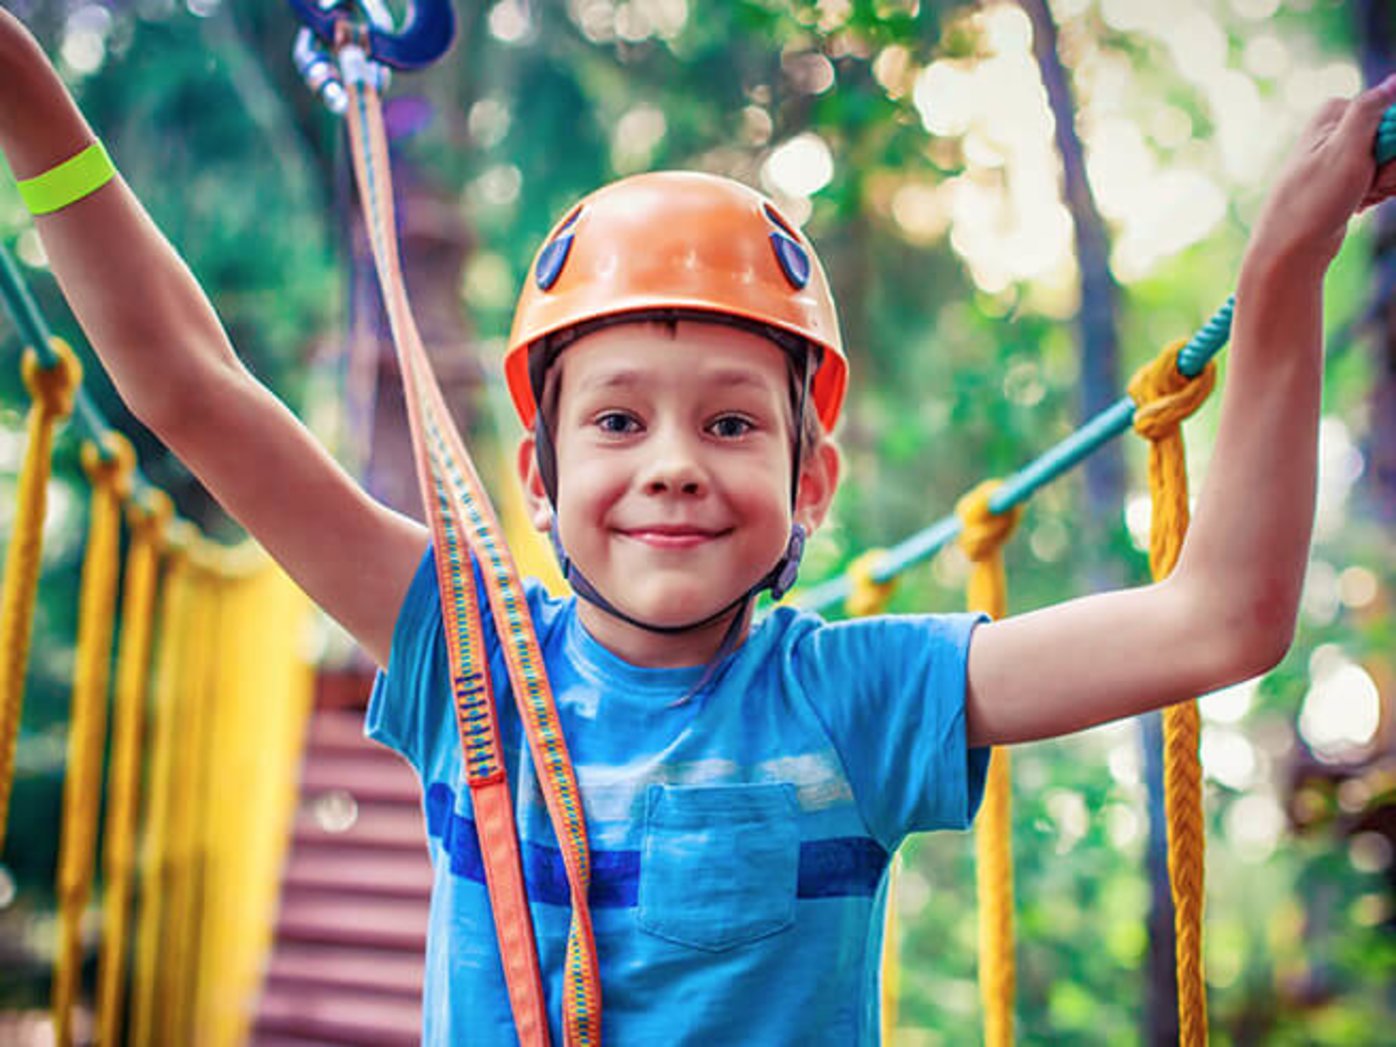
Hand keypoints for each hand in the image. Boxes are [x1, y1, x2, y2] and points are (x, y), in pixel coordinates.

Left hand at [1247, 75, 1395, 278]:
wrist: (1291, 249)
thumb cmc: (1314, 199)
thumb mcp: (1345, 148)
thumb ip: (1371, 109)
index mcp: (1337, 112)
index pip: (1395, 114)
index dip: (1395, 144)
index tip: (1377, 165)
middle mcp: (1341, 129)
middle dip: (1392, 167)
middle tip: (1368, 185)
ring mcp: (1347, 154)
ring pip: (1394, 161)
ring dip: (1387, 183)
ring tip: (1358, 198)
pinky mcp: (1352, 177)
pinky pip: (1385, 179)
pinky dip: (1378, 194)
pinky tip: (1357, 205)